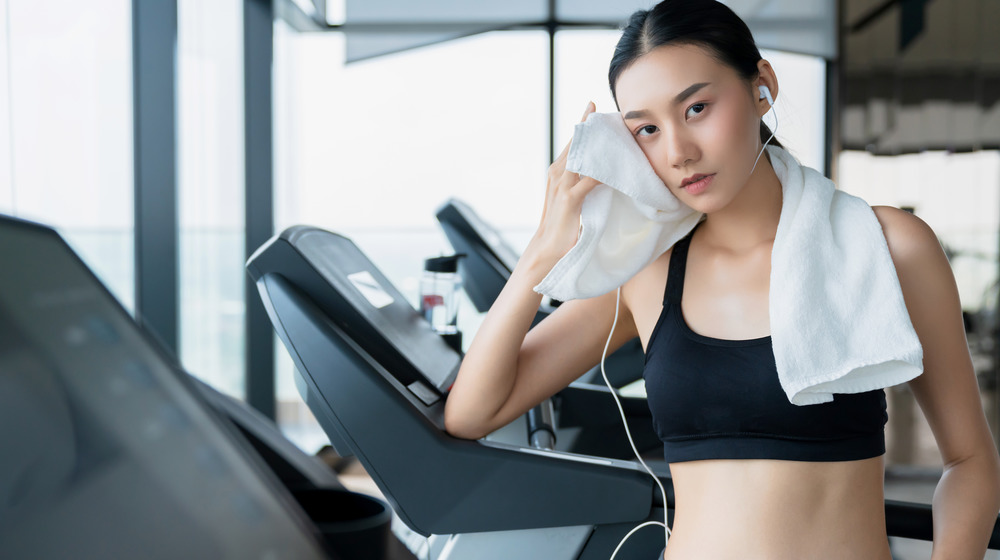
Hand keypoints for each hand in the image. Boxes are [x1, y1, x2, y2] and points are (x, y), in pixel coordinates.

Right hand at [525, 101, 599, 270]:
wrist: (546, 250)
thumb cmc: (561, 226)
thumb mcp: (571, 199)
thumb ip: (581, 184)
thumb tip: (601, 174)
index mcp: (556, 172)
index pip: (572, 143)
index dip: (582, 125)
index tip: (593, 107)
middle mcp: (556, 174)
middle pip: (576, 143)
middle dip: (588, 125)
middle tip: (603, 108)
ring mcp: (561, 186)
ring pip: (582, 156)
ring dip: (598, 143)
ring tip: (613, 128)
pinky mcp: (570, 199)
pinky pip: (590, 180)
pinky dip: (603, 172)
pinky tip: (615, 166)